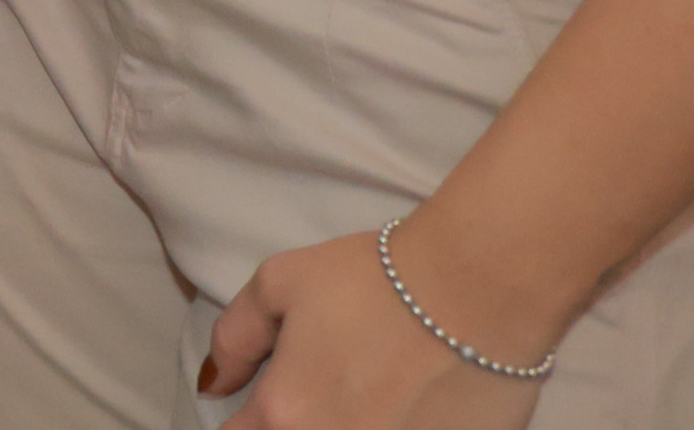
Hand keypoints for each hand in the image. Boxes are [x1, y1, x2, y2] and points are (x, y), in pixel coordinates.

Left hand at [202, 231, 552, 429]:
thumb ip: (234, 338)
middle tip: (318, 394)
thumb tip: (214, 384)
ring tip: (365, 399)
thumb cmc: (374, 279)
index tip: (265, 405)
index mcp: (286, 413)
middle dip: (294, 424)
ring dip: (345, 426)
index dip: (246, 421)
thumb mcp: (280, 283)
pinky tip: (408, 409)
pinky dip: (394, 429)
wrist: (479, 288)